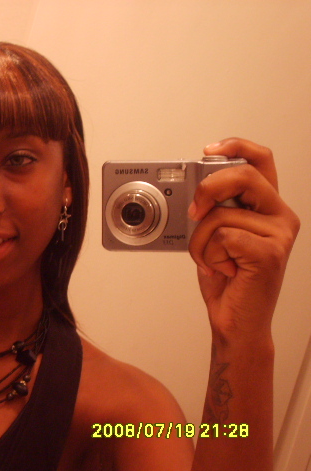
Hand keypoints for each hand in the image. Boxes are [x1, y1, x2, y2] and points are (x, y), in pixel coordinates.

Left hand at [188, 138, 299, 341]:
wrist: (236, 321)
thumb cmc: (227, 278)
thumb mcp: (216, 235)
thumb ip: (214, 209)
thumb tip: (193, 190)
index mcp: (267, 207)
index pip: (261, 160)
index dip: (236, 146)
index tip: (208, 151)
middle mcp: (280, 216)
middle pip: (243, 174)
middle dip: (208, 188)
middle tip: (194, 211)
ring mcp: (279, 234)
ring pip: (222, 214)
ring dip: (200, 241)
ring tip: (211, 259)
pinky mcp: (270, 253)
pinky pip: (221, 237)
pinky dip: (207, 254)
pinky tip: (222, 269)